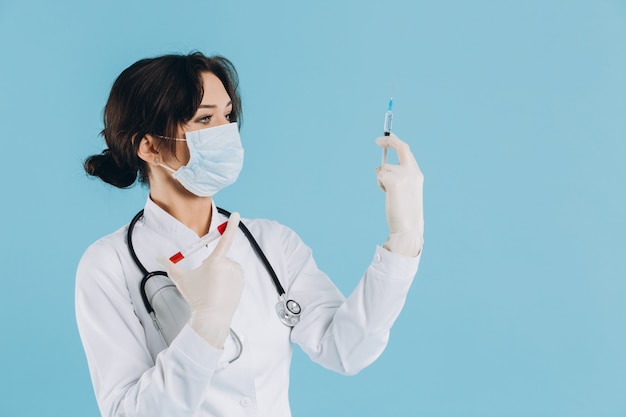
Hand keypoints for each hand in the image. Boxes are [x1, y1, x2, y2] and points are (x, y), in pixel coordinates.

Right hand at [158, 213, 243, 347]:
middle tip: (206, 281)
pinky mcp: (242, 281)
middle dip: (213, 264)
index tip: (236, 215)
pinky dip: (229, 278)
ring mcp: (237, 273)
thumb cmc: (196, 297)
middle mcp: (228, 265)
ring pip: (228, 265)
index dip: (231, 225)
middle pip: (220, 257)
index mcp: (215, 262)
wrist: (212, 318)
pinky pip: (234, 273)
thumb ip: (169, 266)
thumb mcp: (181, 279)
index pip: (225, 239)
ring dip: (222, 271)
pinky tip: (222, 289)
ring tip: (215, 286)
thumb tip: (158, 257)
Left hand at [375, 134, 423, 256]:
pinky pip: (379, 175)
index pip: (406, 152)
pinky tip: (386, 194)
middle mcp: (412, 172)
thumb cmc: (404, 213)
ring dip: (380, 177)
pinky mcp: (394, 182)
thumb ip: (399, 178)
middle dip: (389, 141)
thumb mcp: (406, 192)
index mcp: (417, 174)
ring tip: (387, 192)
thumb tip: (382, 170)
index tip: (386, 140)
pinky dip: (379, 183)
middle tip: (377, 140)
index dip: (396, 143)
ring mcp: (404, 175)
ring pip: (383, 167)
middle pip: (401, 147)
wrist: (408, 228)